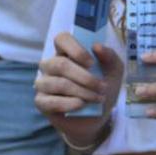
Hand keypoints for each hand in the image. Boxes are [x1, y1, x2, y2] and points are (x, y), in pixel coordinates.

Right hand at [35, 32, 122, 147]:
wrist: (98, 115)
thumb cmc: (103, 87)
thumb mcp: (114, 71)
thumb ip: (109, 56)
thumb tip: (97, 46)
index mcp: (67, 53)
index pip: (61, 39)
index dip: (76, 49)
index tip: (92, 63)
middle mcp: (51, 65)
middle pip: (60, 64)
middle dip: (85, 77)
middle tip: (102, 87)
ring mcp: (43, 83)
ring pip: (58, 84)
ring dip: (82, 92)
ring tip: (97, 98)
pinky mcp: (41, 102)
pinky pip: (51, 101)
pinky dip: (70, 104)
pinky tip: (82, 105)